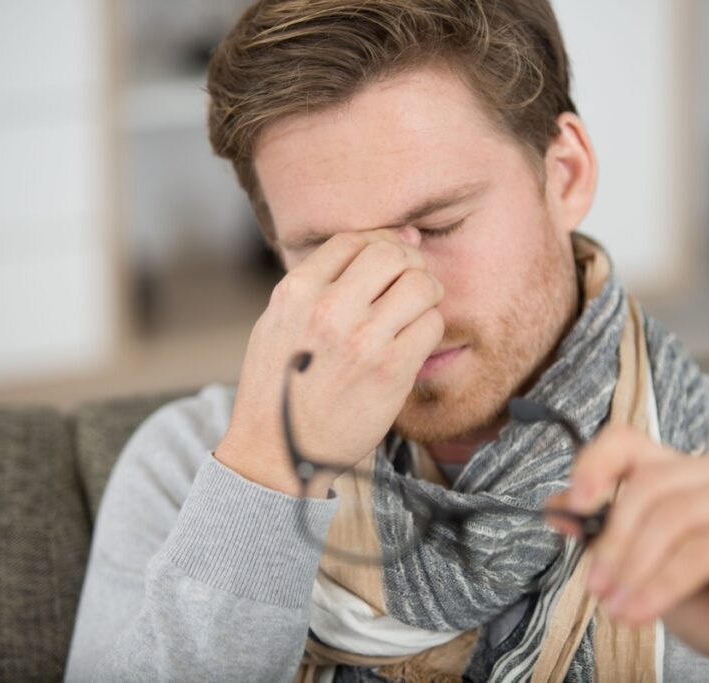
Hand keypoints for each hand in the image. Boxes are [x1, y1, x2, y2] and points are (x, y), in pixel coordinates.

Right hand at [216, 228, 443, 496]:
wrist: (277, 451)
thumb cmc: (280, 384)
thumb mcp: (278, 321)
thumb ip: (319, 282)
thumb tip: (386, 243)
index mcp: (296, 292)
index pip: (354, 240)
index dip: (382, 242)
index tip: (393, 257)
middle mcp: (327, 310)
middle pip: (393, 254)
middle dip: (410, 263)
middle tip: (410, 283)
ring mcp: (361, 341)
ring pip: (421, 285)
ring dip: (427, 294)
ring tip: (416, 311)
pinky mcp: (390, 372)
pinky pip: (431, 326)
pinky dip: (429, 329)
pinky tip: (414, 342)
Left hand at [549, 426, 708, 682]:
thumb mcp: (643, 565)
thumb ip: (605, 532)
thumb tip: (556, 508)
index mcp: (687, 467)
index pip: (627, 441)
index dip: (593, 464)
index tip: (575, 503)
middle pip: (645, 485)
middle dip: (612, 541)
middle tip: (596, 586)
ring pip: (669, 519)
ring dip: (633, 568)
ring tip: (615, 606)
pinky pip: (697, 553)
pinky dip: (660, 586)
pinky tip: (640, 612)